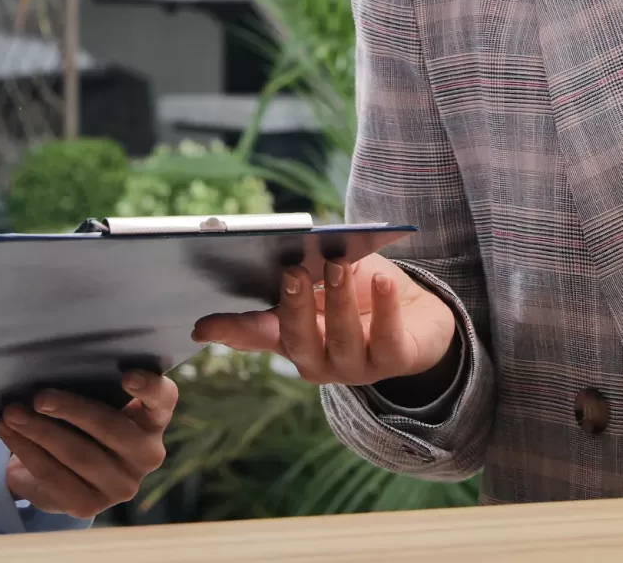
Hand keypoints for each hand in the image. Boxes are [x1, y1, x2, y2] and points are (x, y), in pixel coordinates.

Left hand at [0, 369, 176, 518]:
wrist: (63, 474)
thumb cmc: (81, 424)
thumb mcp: (94, 403)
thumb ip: (91, 385)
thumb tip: (50, 364)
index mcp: (153, 420)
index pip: (162, 400)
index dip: (149, 387)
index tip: (126, 376)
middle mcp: (147, 455)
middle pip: (111, 427)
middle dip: (71, 410)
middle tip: (39, 397)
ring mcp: (121, 486)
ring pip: (78, 454)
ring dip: (39, 431)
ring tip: (12, 414)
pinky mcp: (90, 506)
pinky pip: (54, 475)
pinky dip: (27, 451)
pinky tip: (9, 434)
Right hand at [190, 253, 455, 386]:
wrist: (421, 316)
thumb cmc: (363, 294)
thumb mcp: (325, 279)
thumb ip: (297, 275)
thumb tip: (271, 257)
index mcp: (294, 338)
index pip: (256, 336)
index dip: (230, 332)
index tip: (201, 327)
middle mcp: (319, 360)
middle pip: (298, 341)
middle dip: (293, 306)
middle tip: (292, 270)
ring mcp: (356, 366)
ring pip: (342, 340)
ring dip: (338, 301)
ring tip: (338, 265)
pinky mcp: (395, 361)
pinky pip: (388, 340)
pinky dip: (385, 308)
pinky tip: (382, 281)